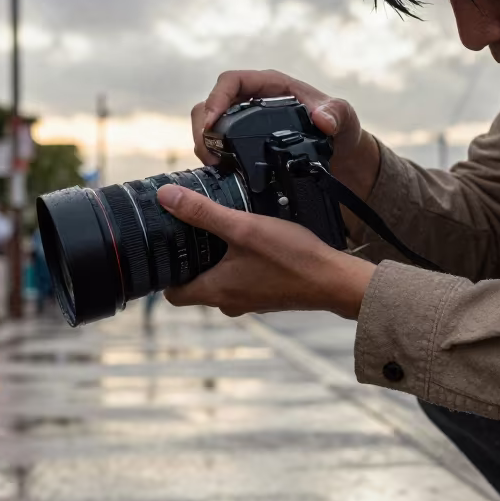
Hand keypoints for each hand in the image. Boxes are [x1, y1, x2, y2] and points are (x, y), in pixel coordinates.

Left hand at [156, 184, 376, 319]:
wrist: (334, 280)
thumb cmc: (291, 258)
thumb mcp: (243, 227)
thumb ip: (203, 212)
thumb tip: (166, 197)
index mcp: (215, 292)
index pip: (173, 295)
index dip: (165, 274)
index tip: (166, 249)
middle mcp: (229, 302)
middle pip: (196, 286)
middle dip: (193, 261)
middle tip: (193, 232)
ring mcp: (251, 301)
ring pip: (222, 282)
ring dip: (219, 261)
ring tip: (225, 231)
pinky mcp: (269, 295)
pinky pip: (245, 280)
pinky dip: (242, 263)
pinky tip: (254, 242)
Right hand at [190, 70, 381, 202]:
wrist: (339, 152)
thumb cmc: (339, 126)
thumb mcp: (343, 117)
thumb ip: (337, 114)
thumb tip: (322, 119)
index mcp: (270, 85)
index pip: (232, 81)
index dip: (217, 98)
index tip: (213, 121)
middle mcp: (250, 101)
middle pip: (210, 105)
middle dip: (204, 129)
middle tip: (209, 155)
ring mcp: (243, 123)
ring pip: (208, 127)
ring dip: (205, 146)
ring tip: (215, 167)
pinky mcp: (242, 144)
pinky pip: (218, 147)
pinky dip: (214, 159)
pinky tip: (221, 174)